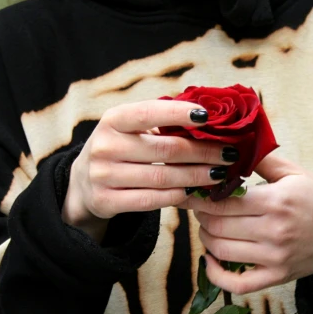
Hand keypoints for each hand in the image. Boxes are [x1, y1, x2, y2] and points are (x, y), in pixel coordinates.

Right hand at [62, 100, 238, 240]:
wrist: (83, 183)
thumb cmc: (120, 148)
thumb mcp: (129, 129)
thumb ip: (160, 122)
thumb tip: (210, 118)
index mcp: (113, 119)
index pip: (148, 112)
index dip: (178, 113)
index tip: (207, 116)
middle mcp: (104, 146)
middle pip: (165, 149)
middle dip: (203, 151)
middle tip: (229, 153)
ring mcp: (102, 175)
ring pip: (162, 177)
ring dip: (197, 176)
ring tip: (219, 173)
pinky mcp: (106, 201)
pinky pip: (152, 200)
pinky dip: (177, 195)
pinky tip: (194, 190)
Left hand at [178, 155, 312, 295]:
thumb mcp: (296, 173)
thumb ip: (262, 160)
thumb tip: (230, 149)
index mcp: (277, 201)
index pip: (224, 201)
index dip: (202, 197)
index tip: (194, 191)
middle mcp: (275, 231)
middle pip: (218, 225)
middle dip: (201, 215)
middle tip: (198, 206)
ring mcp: (275, 257)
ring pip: (222, 251)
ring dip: (206, 237)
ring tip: (207, 225)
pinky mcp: (277, 276)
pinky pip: (237, 284)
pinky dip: (216, 275)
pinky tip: (210, 259)